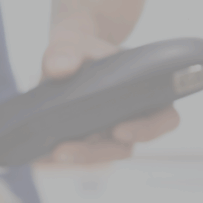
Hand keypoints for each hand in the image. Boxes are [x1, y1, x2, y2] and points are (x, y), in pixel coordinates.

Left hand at [37, 27, 179, 164]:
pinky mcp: (83, 141)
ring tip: (49, 154)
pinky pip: (75, 155)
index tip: (119, 130)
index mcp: (148, 94)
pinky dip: (58, 159)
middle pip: (125, 147)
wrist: (66, 53)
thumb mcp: (72, 42)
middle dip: (94, 153)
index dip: (148, 130)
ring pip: (99, 156)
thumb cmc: (81, 47)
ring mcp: (107, 133)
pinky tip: (38, 158)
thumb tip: (60, 68)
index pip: (164, 120)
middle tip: (62, 150)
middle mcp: (132, 119)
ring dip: (75, 158)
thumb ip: (66, 52)